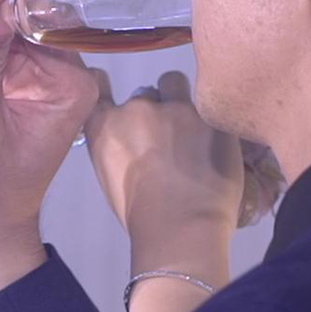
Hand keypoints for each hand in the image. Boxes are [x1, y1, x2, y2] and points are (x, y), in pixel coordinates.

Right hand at [84, 70, 240, 279]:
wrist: (181, 227)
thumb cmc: (139, 213)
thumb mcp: (110, 175)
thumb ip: (114, 146)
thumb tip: (130, 140)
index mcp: (104, 125)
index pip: (97, 85)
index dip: (107, 88)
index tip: (117, 101)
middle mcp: (136, 108)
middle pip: (144, 94)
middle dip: (153, 110)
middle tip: (166, 139)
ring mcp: (176, 107)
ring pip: (175, 85)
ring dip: (179, 100)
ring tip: (191, 130)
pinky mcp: (210, 115)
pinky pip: (206, 104)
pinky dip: (208, 118)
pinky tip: (213, 143)